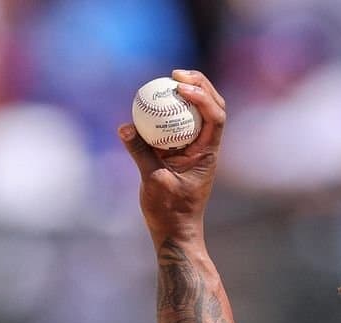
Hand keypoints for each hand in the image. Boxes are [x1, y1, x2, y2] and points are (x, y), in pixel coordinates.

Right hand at [119, 69, 226, 248]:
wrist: (176, 231)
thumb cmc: (170, 211)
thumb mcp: (153, 181)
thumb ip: (140, 152)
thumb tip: (125, 126)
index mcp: (208, 153)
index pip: (216, 116)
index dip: (202, 95)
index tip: (180, 85)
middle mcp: (206, 146)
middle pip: (213, 106)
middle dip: (199, 84)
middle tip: (174, 73)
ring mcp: (195, 148)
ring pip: (199, 112)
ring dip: (189, 92)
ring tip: (168, 78)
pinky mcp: (181, 151)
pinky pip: (179, 123)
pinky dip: (171, 109)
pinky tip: (154, 100)